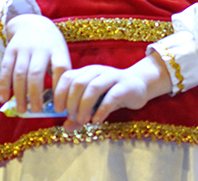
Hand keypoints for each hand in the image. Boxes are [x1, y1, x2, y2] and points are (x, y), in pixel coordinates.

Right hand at [0, 14, 70, 111]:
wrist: (32, 23)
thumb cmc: (50, 45)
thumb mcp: (60, 53)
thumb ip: (59, 73)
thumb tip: (58, 101)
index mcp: (57, 50)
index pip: (61, 68)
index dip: (60, 87)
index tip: (59, 106)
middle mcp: (41, 48)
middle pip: (36, 73)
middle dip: (35, 94)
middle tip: (36, 111)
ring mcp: (24, 49)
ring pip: (20, 74)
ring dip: (19, 94)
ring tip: (21, 110)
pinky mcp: (10, 50)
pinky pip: (5, 70)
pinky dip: (3, 86)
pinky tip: (3, 99)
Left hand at [52, 52, 171, 129]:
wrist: (140, 85)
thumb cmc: (111, 94)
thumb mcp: (93, 104)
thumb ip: (78, 114)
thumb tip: (65, 127)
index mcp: (86, 72)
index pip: (67, 77)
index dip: (59, 93)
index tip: (57, 110)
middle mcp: (98, 71)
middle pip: (78, 83)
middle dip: (71, 103)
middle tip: (72, 117)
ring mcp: (113, 76)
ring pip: (93, 88)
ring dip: (84, 107)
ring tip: (83, 120)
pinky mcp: (126, 86)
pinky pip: (111, 97)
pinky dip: (101, 110)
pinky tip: (96, 121)